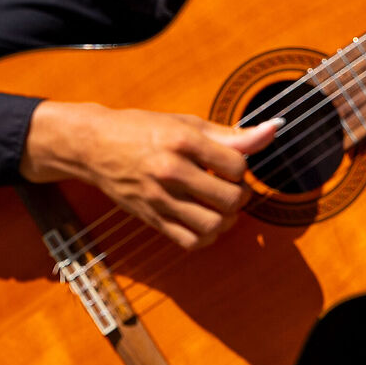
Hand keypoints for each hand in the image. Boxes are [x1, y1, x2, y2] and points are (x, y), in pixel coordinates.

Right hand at [21, 101, 280, 250]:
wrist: (94, 146)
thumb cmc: (141, 130)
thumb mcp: (184, 123)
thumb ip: (229, 133)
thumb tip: (272, 131)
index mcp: (181, 141)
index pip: (236, 165)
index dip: (240, 167)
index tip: (228, 164)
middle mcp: (170, 170)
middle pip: (229, 198)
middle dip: (240, 195)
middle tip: (230, 187)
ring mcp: (159, 198)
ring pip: (213, 225)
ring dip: (226, 219)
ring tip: (220, 207)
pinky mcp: (151, 217)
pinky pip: (190, 241)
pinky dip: (206, 237)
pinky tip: (204, 221)